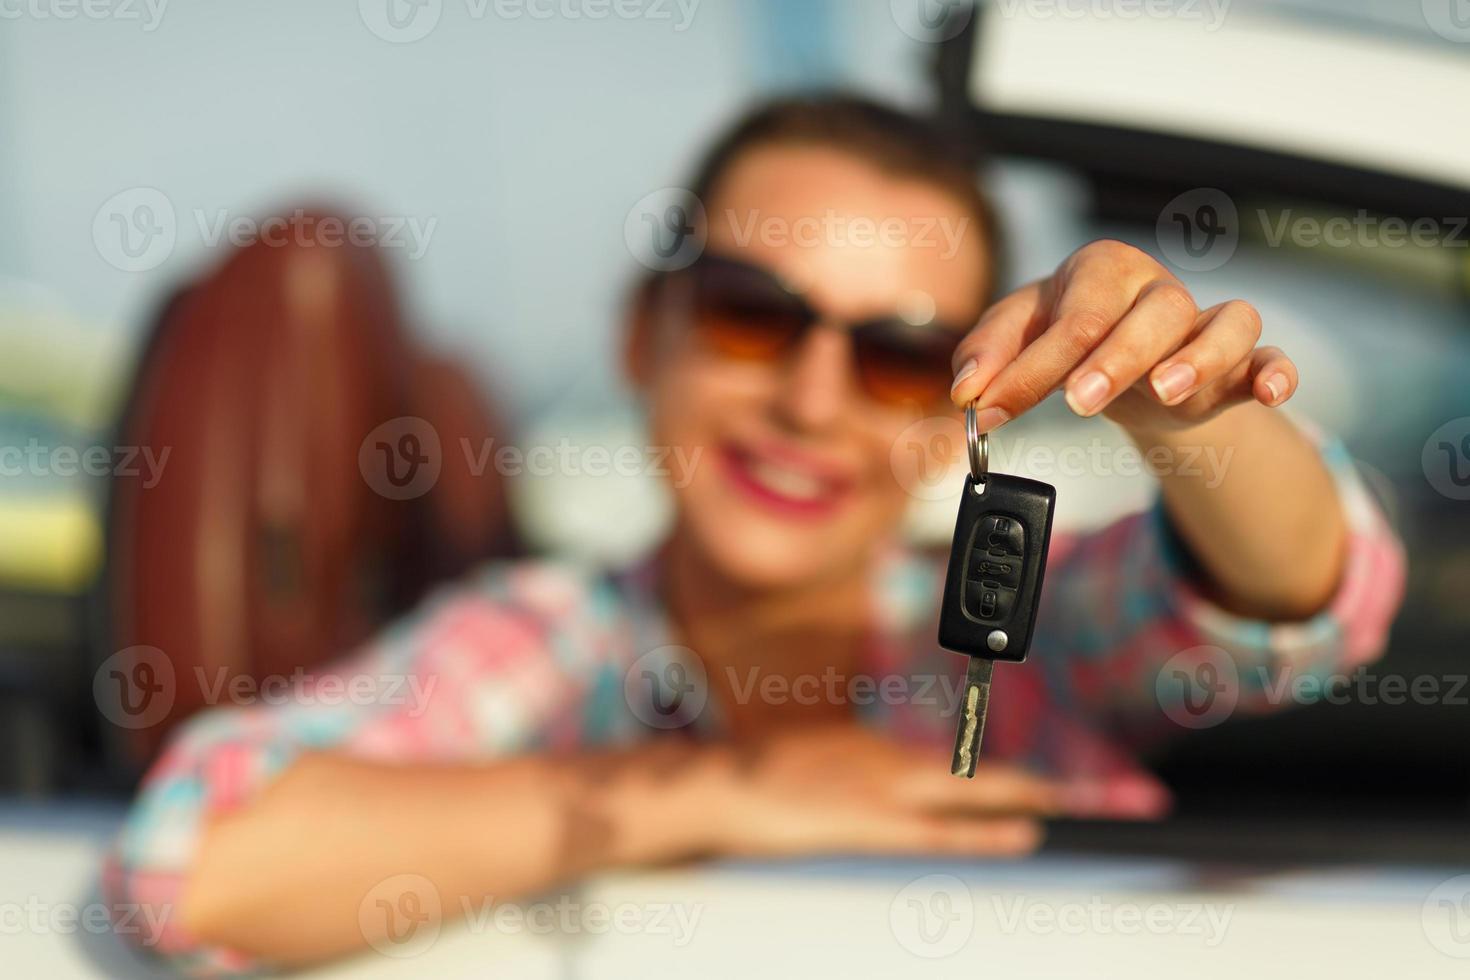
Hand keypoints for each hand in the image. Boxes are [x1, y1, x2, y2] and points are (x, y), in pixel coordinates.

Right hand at [702, 725, 1058, 858]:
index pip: (941, 764)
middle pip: (965, 771)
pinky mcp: (871, 822)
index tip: (1023, 783)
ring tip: (1059, 804)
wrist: (719, 784)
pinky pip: (941, 832)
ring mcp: (880, 788)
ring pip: (965, 791)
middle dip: (1018, 782)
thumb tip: (863, 794)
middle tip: (1064, 791)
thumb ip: (844, 780)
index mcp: (868, 750)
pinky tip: (1021, 835)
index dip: (985, 774)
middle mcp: (884, 760)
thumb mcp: (807, 772)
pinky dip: (986, 832)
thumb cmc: (752, 781)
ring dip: (1016, 797)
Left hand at [949, 240, 1297, 434]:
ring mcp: (1204, 324)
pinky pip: (1272, 356)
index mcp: (1101, 271)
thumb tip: (964, 392)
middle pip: (1148, 314)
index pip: (1070, 318)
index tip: (990, 410)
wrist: (1127, 366)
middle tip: (1079, 400)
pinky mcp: (1242, 362)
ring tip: (1164, 392)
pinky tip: (1270, 391)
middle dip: (1114, 358)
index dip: (1028, 368)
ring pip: (1223, 324)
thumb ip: (987, 357)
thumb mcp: (1018, 337)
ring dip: (1198, 358)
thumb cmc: (1068, 340)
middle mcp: (1157, 290)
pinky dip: (1277, 371)